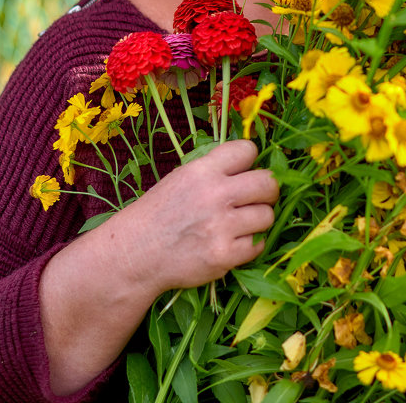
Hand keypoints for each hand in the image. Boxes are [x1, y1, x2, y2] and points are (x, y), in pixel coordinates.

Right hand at [112, 139, 277, 292]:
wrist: (136, 253)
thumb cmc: (159, 214)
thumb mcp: (181, 178)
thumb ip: (214, 170)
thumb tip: (251, 164)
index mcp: (202, 171)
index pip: (247, 150)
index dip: (250, 161)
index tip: (245, 171)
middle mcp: (215, 195)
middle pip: (268, 183)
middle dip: (268, 190)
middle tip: (258, 198)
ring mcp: (221, 226)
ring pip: (267, 215)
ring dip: (259, 220)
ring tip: (243, 223)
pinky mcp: (225, 255)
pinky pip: (259, 245)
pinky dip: (251, 245)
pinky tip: (235, 242)